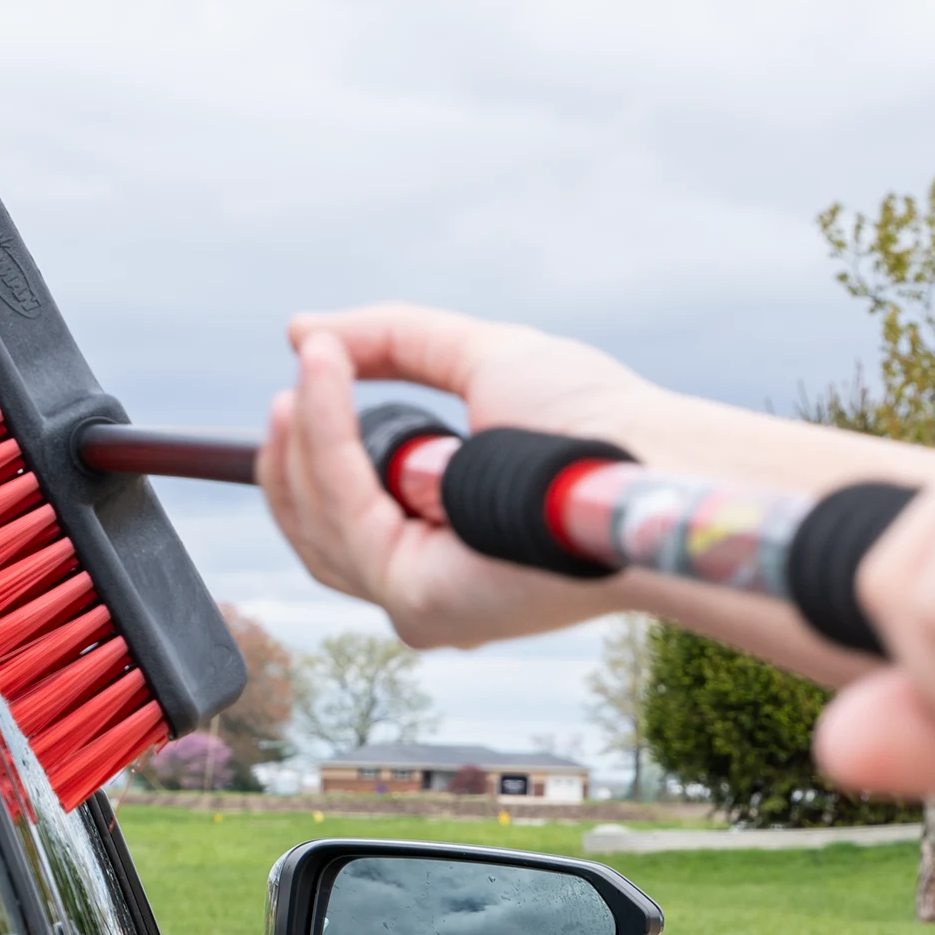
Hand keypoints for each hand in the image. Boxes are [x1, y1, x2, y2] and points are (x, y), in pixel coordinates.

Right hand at [259, 306, 668, 647]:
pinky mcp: (419, 601)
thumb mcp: (477, 359)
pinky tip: (323, 378)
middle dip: (291, 455)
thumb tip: (300, 332)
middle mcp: (430, 588)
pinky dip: (326, 437)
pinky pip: (343, 511)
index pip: (343, 522)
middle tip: (289, 386)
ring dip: (307, 433)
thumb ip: (392, 343)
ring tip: (314, 362)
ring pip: (319, 521)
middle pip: (316, 531)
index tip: (297, 391)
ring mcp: (422, 602)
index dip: (309, 459)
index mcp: (446, 550)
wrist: (646, 458)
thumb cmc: (595, 420)